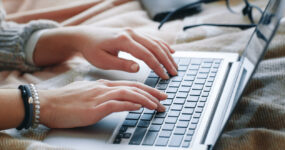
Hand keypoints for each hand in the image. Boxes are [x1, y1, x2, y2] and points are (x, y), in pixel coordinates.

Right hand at [38, 80, 166, 127]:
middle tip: (165, 98)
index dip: (146, 89)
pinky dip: (130, 104)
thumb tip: (118, 98)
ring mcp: (100, 96)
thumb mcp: (88, 93)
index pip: (130, 85)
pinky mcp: (95, 107)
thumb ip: (104, 94)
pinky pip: (117, 104)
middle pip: (134, 87)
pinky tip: (140, 107)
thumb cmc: (67, 100)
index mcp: (104, 84)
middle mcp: (105, 87)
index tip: (157, 94)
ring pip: (129, 94)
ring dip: (146, 100)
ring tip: (158, 105)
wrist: (49, 103)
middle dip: (152, 93)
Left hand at [72, 26, 177, 78]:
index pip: (146, 54)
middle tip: (175, 73)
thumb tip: (138, 68)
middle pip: (154, 47)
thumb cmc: (92, 50)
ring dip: (167, 54)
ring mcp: (133, 32)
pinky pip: (152, 38)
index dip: (157, 66)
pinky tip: (171, 51)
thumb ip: (121, 64)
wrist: (85, 37)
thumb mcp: (103, 61)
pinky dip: (162, 45)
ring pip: (155, 42)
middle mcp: (131, 33)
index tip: (165, 76)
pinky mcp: (134, 33)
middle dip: (166, 61)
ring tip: (175, 65)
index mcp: (123, 40)